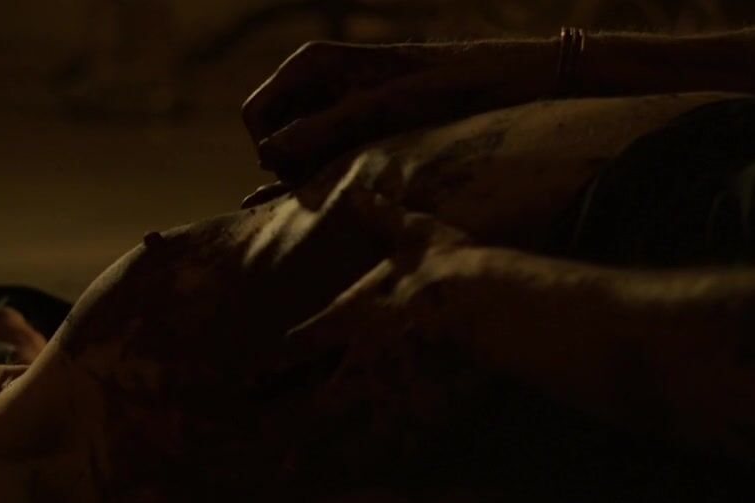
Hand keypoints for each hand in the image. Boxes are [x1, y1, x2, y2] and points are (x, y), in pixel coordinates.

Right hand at [242, 39, 554, 186]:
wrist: (498, 84)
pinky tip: (343, 187)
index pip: (256, 114)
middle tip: (326, 187)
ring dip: (309, 174)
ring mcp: (333, 105)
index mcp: (311, 63)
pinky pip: (320, 156)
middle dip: (287, 165)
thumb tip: (270, 155)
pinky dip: (324, 175)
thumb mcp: (381, 109)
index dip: (268, 150)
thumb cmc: (444, 86)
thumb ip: (323, 129)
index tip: (299, 177)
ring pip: (295, 151)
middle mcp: (316, 82)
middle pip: (271, 135)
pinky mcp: (354, 127)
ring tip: (348, 187)